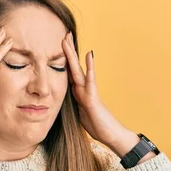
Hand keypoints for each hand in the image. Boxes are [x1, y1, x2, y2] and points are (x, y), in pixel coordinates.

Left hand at [61, 31, 132, 153]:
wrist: (112, 136)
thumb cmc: (97, 126)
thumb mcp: (80, 114)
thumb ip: (75, 104)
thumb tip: (67, 100)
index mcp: (79, 93)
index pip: (69, 74)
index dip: (63, 61)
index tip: (58, 47)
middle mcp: (84, 89)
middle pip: (73, 67)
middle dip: (67, 51)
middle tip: (63, 34)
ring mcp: (89, 92)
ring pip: (79, 70)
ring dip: (72, 55)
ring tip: (68, 39)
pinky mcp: (93, 99)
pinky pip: (91, 81)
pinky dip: (90, 67)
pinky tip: (89, 54)